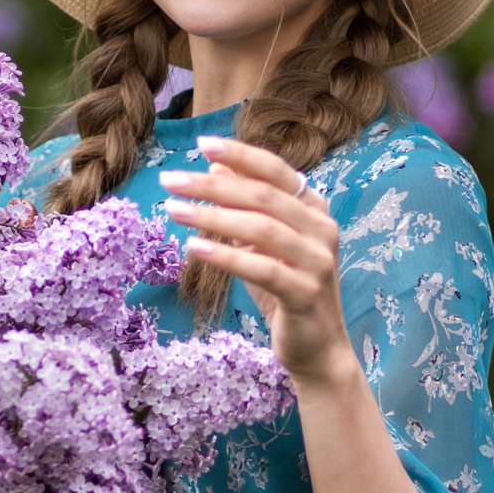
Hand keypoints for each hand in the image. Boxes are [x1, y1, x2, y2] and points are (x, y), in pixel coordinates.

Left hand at [161, 134, 358, 391]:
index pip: (276, 170)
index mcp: (315, 209)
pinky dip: (226, 255)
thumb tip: (216, 169)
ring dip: (212, 217)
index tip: (203, 145)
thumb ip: (246, 207)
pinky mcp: (306, 294)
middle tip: (171, 180)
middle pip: (263, 196)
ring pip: (261, 228)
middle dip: (212, 184)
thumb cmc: (285, 289)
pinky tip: (194, 248)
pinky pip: (262, 268)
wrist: (317, 347)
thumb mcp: (263, 245)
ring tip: (174, 210)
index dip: (240, 155)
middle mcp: (322, 229)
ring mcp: (318, 262)